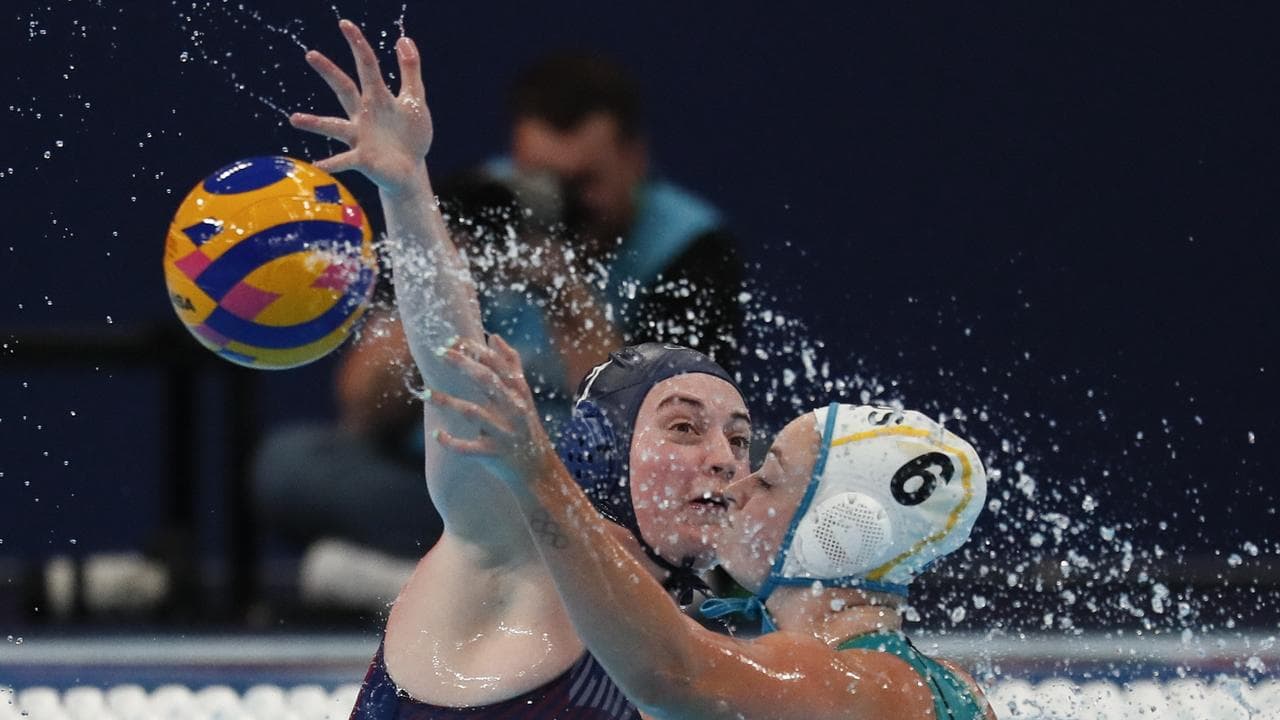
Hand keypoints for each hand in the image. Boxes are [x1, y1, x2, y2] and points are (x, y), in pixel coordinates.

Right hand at [290, 19, 431, 194]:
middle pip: (344, 89)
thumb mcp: (414, 99)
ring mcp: (360, 137)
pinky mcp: (363, 159)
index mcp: (378, 98)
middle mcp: (363, 114)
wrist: (411, 169)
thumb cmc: (410, 134)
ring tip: (294, 119)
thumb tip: (404, 39)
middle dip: (329, 72)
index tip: (344, 24)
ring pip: (334, 127)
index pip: (367, 65)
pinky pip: (345, 160)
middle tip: (311, 54)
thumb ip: (410, 71)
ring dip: (315, 123)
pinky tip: (318, 164)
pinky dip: (332, 162)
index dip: (358, 45)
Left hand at [430, 335, 555, 486]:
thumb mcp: (523, 395)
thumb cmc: (525, 427)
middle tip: (439, 353)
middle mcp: (514, 410)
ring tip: (425, 393)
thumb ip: (511, 365)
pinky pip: (469, 448)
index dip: (476, 350)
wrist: (539, 470)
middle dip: (462, 364)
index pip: (498, 364)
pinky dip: (451, 442)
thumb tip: (494, 337)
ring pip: (472, 412)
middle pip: (486, 381)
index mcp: (519, 393)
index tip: (453, 340)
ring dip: (447, 402)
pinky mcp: (494, 455)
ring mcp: (505, 433)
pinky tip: (436, 434)